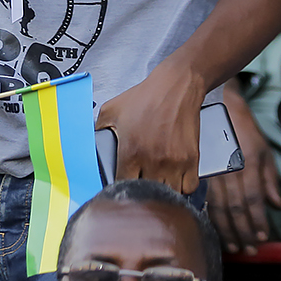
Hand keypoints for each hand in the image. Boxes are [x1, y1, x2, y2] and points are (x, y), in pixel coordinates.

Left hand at [94, 63, 204, 193]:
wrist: (177, 86)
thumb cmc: (146, 97)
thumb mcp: (112, 109)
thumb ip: (98, 129)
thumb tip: (89, 144)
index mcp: (131, 151)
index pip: (123, 187)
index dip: (121, 190)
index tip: (123, 187)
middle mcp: (153, 160)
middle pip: (147, 194)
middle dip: (142, 193)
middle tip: (141, 184)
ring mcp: (174, 162)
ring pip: (170, 194)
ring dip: (163, 192)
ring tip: (158, 182)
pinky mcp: (191, 159)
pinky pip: (189, 187)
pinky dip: (183, 187)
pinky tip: (175, 178)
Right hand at [206, 84, 280, 253]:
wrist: (217, 106)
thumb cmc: (244, 129)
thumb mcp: (264, 150)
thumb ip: (270, 179)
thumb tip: (277, 206)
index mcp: (247, 163)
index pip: (254, 200)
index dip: (258, 221)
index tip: (263, 238)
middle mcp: (228, 169)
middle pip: (236, 209)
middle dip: (244, 232)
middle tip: (251, 250)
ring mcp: (210, 171)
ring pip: (218, 208)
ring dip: (227, 231)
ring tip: (234, 246)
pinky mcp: (198, 172)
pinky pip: (204, 200)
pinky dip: (210, 218)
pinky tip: (215, 231)